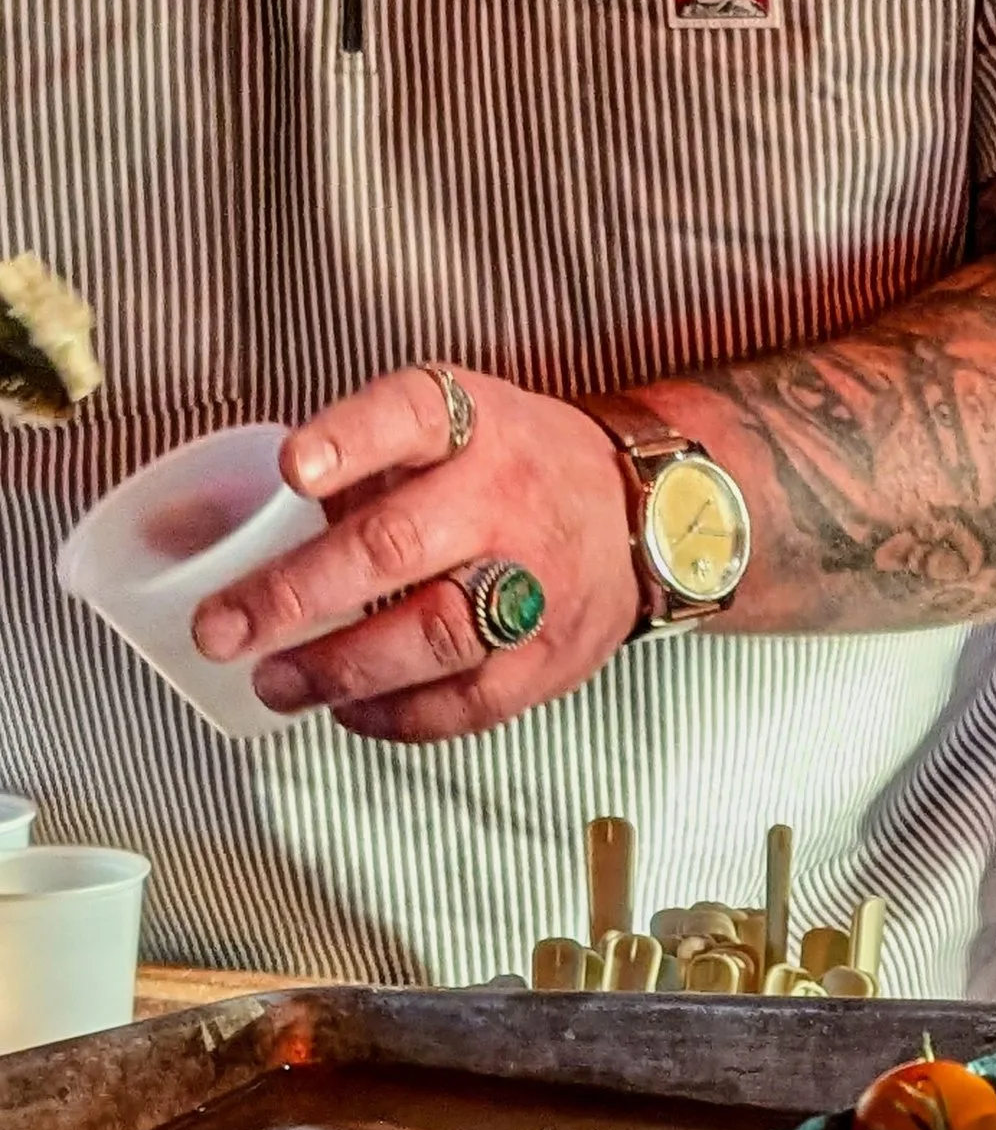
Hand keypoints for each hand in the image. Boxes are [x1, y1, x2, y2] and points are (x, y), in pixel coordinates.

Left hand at [190, 366, 641, 742]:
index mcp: (476, 426)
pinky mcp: (551, 660)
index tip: (290, 470)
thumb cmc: (514, 466)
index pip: (410, 414)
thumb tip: (251, 531)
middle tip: (222, 628)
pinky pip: (469, 702)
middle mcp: (507, 501)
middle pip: (397, 549)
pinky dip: (399, 715)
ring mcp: (536, 587)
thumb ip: (369, 465)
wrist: (639, 515)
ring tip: (273, 685)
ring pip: (432, 636)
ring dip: (341, 669)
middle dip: (296, 594)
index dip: (348, 442)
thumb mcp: (456, 422)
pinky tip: (347, 712)